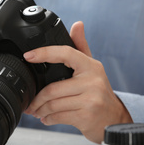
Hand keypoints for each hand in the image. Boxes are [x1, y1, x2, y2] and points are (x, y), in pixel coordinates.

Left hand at [23, 21, 132, 143]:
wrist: (115, 120)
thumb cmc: (99, 92)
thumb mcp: (92, 69)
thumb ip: (81, 47)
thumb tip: (77, 24)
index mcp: (90, 66)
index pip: (65, 53)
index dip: (44, 53)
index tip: (28, 56)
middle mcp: (92, 81)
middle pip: (52, 89)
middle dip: (37, 99)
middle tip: (30, 103)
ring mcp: (90, 100)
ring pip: (53, 105)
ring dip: (40, 110)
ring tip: (36, 112)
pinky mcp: (86, 116)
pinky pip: (58, 117)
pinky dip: (48, 119)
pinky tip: (46, 119)